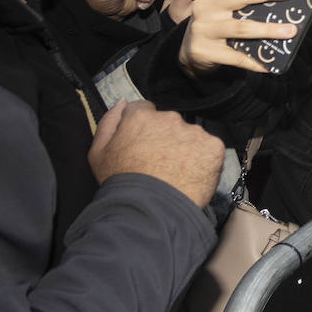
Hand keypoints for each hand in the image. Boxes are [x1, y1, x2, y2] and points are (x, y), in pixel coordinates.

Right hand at [88, 99, 221, 207]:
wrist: (151, 209)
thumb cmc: (121, 183)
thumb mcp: (98, 153)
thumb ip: (109, 121)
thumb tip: (122, 102)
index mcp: (141, 117)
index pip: (145, 111)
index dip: (144, 129)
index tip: (145, 146)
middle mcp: (170, 118)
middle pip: (170, 124)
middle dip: (167, 139)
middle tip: (160, 164)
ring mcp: (193, 132)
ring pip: (191, 136)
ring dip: (186, 149)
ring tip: (176, 173)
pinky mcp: (213, 147)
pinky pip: (210, 149)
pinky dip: (204, 161)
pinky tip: (191, 176)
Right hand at [177, 0, 297, 73]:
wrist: (191, 50)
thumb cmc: (216, 18)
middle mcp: (207, 5)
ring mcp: (204, 28)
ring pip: (240, 28)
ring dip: (267, 30)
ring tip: (290, 31)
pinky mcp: (206, 50)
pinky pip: (235, 56)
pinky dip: (253, 61)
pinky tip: (269, 65)